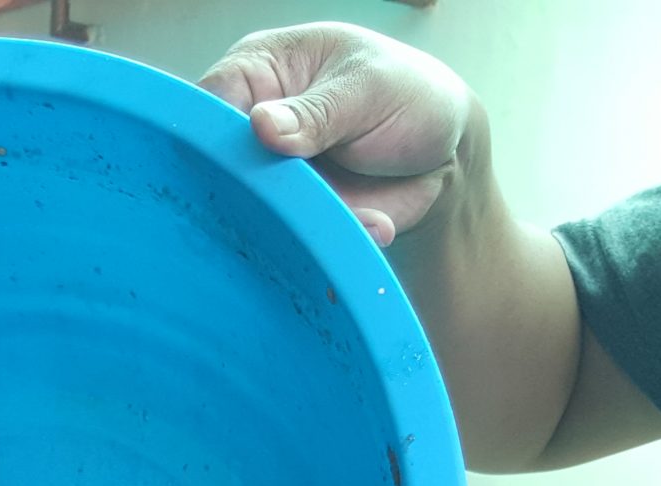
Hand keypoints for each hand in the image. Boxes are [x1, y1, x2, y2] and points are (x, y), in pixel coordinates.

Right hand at [198, 23, 476, 245]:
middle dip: (252, 190)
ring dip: (303, 222)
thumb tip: (260, 126)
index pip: (211, 101)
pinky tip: (378, 225)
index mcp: (259, 72)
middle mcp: (254, 128)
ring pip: (257, 210)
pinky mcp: (297, 216)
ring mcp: (273, 176)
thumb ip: (317, 111)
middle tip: (298, 200)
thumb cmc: (407, 92)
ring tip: (362, 215)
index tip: (237, 161)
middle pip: (221, 165)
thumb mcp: (369, 87)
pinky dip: (337, 238)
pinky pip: (299, 237)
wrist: (449, 152)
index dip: (211, 134)